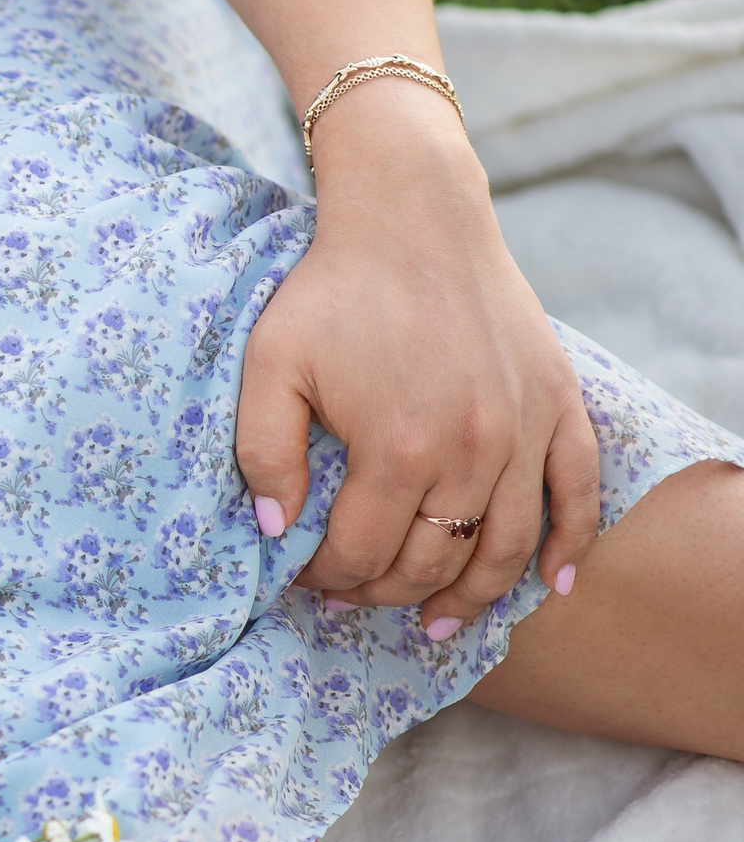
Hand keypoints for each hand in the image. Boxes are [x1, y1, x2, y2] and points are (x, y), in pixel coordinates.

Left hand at [235, 96, 597, 630]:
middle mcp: (472, 451)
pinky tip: (551, 588)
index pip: (361, 553)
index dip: (327, 578)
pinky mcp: (558, 405)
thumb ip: (263, 456)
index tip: (304, 576)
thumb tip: (274, 532)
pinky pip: (577, 494)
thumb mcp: (268, 367)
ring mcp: (524, 431)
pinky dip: (570, 547)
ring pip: (505, 546)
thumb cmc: (332, 291)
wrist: (413, 218)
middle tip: (353, 593)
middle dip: (385, 590)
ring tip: (435, 623)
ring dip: (471, 596)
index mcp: (397, 448)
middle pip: (432, 560)